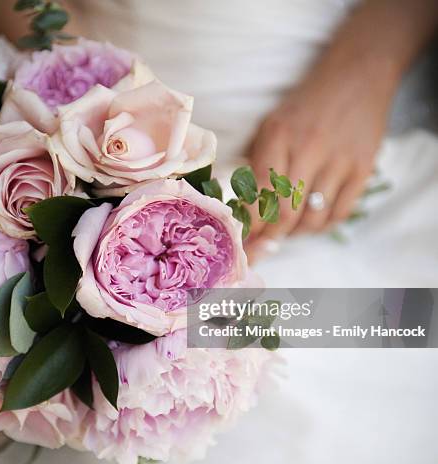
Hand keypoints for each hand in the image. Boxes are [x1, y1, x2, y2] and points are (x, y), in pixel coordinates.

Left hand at [246, 66, 389, 256]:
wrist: (356, 76)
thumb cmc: (304, 105)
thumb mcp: (271, 124)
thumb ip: (255, 162)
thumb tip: (242, 208)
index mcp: (277, 137)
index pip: (257, 195)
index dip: (248, 226)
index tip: (241, 241)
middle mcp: (307, 149)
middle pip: (284, 214)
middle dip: (269, 238)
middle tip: (262, 246)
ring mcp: (338, 160)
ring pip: (312, 218)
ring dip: (295, 234)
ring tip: (287, 230)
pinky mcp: (363, 168)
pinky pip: (340, 213)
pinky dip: (322, 226)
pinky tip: (312, 222)